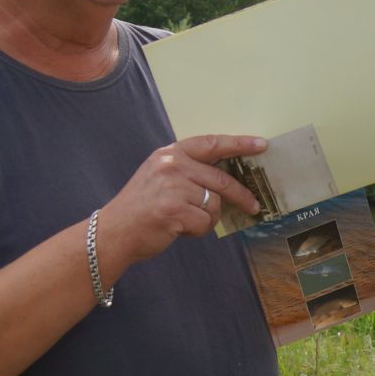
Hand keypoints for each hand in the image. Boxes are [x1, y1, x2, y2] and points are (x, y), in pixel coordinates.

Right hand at [95, 134, 267, 278]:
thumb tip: (228, 178)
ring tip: (186, 222)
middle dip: (241, 195)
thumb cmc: (141, 207)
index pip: (211, 144)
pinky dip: (198, 231)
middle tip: (254, 206)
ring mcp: (173, 187)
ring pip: (215, 204)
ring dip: (207, 218)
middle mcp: (171, 166)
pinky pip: (205, 222)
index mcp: (170, 154)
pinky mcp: (175, 210)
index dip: (238, 144)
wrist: (113, 232)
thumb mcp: (160, 176)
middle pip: (221, 179)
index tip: (261, 145)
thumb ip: (189, 171)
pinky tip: (180, 230)